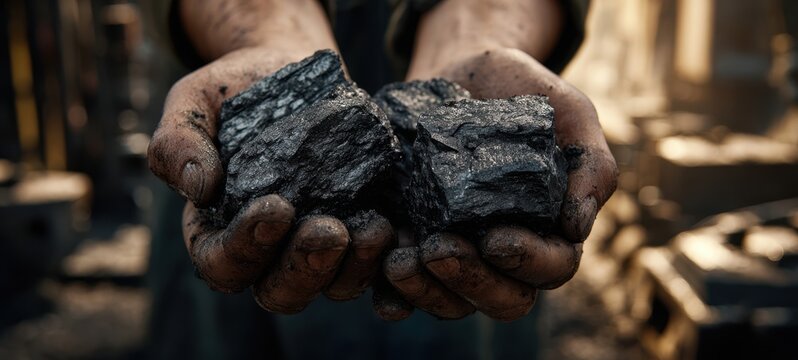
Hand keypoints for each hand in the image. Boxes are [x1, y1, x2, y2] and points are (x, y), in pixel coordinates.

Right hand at [148, 0, 393, 312]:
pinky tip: (390, 228)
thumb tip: (199, 188)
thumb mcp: (193, 102)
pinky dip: (382, 257)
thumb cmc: (235, 90)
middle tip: (329, 230)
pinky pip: (370, 265)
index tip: (276, 206)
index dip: (246, 248)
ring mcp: (314, 247)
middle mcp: (267, 250)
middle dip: (305, 267)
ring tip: (373, 227)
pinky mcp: (355, 233)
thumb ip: (177, 142)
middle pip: (280, 292)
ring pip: (330, 286)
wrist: (292, 71)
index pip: (223, 264)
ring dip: (352, 267)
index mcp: (217, 230)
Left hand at [377, 48, 616, 320]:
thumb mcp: (569, 113)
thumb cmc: (521, 92)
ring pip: (448, 304)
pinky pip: (401, 291)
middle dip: (470, 282)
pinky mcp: (412, 244)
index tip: (495, 238)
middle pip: (500, 301)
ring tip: (399, 260)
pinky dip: (389, 292)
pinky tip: (377, 267)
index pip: (551, 269)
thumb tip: (576, 228)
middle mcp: (502, 254)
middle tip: (438, 247)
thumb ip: (590, 164)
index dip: (526, 263)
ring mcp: (455, 254)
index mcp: (547, 230)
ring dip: (424, 292)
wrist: (458, 70)